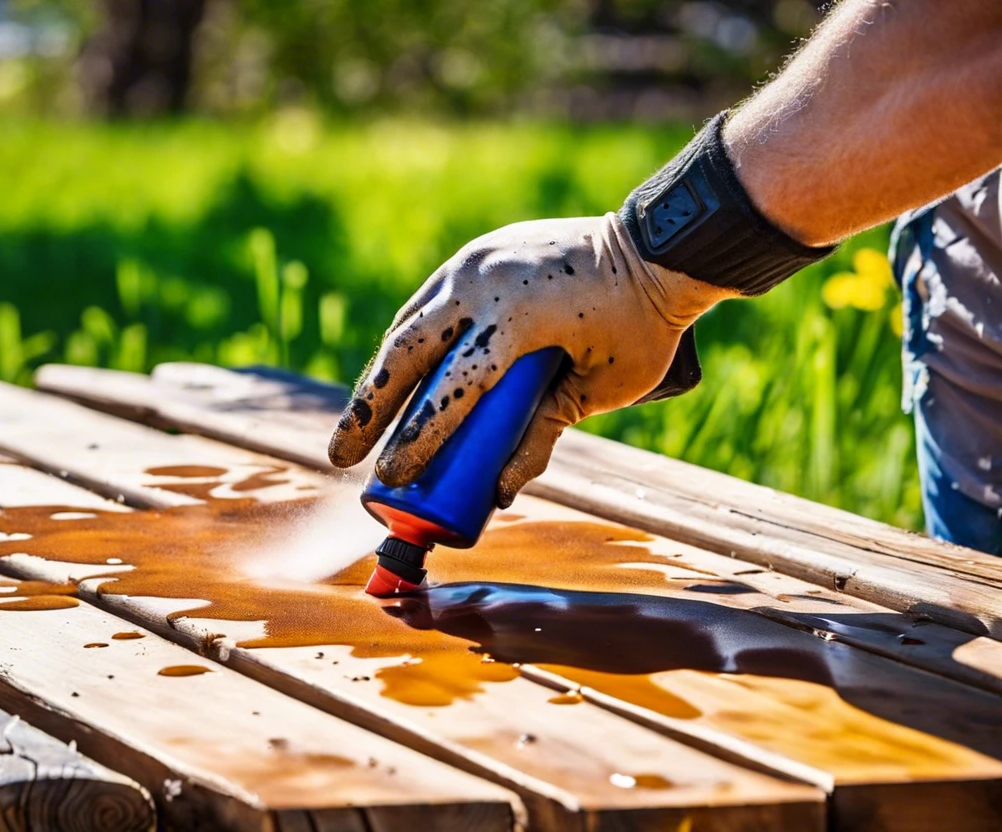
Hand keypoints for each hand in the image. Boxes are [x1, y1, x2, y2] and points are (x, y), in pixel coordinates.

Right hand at [328, 212, 737, 506]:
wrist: (658, 246)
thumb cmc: (641, 327)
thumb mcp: (600, 390)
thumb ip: (545, 435)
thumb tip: (499, 491)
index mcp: (515, 319)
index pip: (451, 389)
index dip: (416, 438)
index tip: (390, 477)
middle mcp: (482, 283)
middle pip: (405, 353)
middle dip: (368, 409)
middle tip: (343, 455)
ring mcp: (474, 261)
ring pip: (408, 324)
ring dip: (381, 375)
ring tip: (361, 421)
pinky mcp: (477, 253)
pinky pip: (429, 302)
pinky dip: (409, 340)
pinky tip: (395, 372)